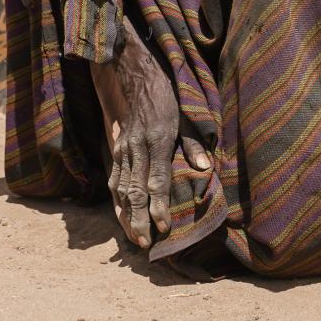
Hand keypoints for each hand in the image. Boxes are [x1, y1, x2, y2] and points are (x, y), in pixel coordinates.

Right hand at [90, 32, 210, 248]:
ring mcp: (124, 148)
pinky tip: (122, 214)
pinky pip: (114, 178)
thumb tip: (206, 171)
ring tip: (134, 236)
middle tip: (145, 242)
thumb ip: (195, 145)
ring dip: (126, 214)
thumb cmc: (168, 99)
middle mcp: (137, 147)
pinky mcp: (117, 148)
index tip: (164, 227)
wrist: (138, 77)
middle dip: (139, 219)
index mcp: (157, 140)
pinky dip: (117, 200)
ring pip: (121, 188)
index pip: (157, 181)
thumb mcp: (186, 117)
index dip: (159, 206)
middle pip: (135, 190)